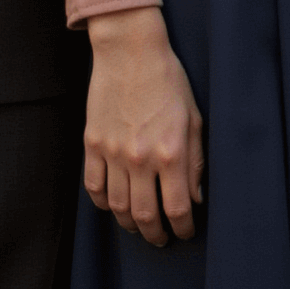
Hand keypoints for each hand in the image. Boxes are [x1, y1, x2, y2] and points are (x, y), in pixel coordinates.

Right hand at [83, 7, 203, 245]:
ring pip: (117, 207)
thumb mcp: (193, 117)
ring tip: (139, 226)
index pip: (177, 209)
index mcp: (171, 152)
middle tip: (161, 238)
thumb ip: (196, 161)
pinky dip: (101, 203)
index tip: (185, 232)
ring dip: (130, 224)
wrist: (129, 50)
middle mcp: (140, 158)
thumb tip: (195, 198)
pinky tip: (112, 206)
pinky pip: (93, 186)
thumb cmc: (168, 79)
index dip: (183, 228)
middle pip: (145, 216)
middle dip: (156, 234)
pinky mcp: (93, 143)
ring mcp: (112, 152)